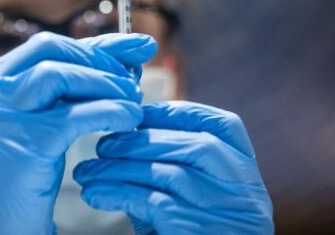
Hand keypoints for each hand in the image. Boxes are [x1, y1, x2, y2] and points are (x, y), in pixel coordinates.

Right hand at [0, 32, 156, 234]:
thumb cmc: (12, 181)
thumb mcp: (31, 124)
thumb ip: (61, 92)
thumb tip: (120, 62)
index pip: (43, 47)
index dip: (91, 46)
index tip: (132, 46)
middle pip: (51, 50)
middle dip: (100, 58)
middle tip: (133, 77)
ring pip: (61, 74)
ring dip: (105, 83)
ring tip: (133, 100)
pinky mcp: (21, 142)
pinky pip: (76, 115)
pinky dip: (109, 111)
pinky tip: (128, 118)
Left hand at [74, 101, 273, 234]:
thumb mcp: (187, 198)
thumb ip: (167, 164)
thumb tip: (125, 132)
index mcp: (246, 176)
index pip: (223, 126)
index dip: (178, 113)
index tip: (138, 113)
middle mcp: (246, 193)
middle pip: (195, 146)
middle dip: (142, 139)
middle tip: (103, 145)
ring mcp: (227, 215)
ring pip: (170, 172)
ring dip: (121, 167)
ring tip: (88, 170)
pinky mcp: (198, 234)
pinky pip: (153, 202)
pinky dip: (118, 193)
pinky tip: (94, 194)